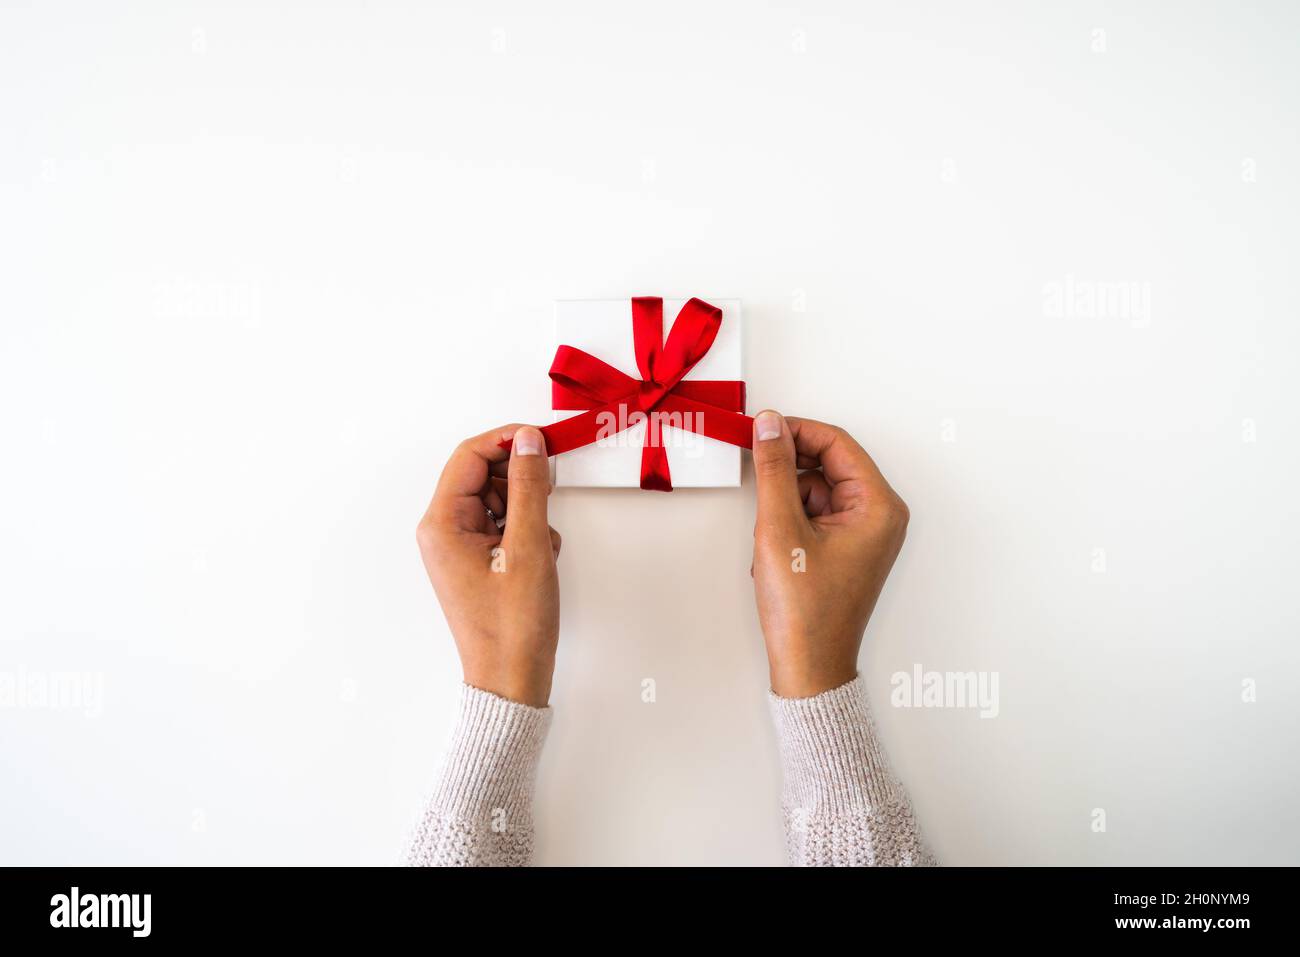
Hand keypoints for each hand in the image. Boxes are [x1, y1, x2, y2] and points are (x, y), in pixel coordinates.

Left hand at [416, 425, 560, 706]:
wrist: (511, 680)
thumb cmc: (513, 626)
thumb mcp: (529, 548)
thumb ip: (529, 487)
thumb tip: (529, 442)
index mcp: (441, 524)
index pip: (469, 456)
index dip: (507, 440)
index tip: (542, 440)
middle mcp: (443, 531)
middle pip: (482, 475)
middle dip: (520, 482)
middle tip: (548, 499)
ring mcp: (459, 547)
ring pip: (497, 500)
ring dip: (528, 511)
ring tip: (541, 546)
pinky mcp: (477, 561)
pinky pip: (503, 525)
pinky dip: (527, 533)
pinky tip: (539, 560)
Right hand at [750, 411, 909, 697]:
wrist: (809, 666)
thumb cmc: (805, 610)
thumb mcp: (780, 528)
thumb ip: (775, 469)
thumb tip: (770, 425)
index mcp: (878, 506)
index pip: (837, 443)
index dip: (795, 431)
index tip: (760, 429)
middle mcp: (880, 515)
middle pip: (829, 464)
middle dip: (789, 471)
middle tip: (757, 478)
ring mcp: (865, 533)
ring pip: (818, 488)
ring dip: (787, 501)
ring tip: (772, 538)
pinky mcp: (848, 548)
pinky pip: (817, 513)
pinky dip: (791, 521)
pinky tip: (777, 549)